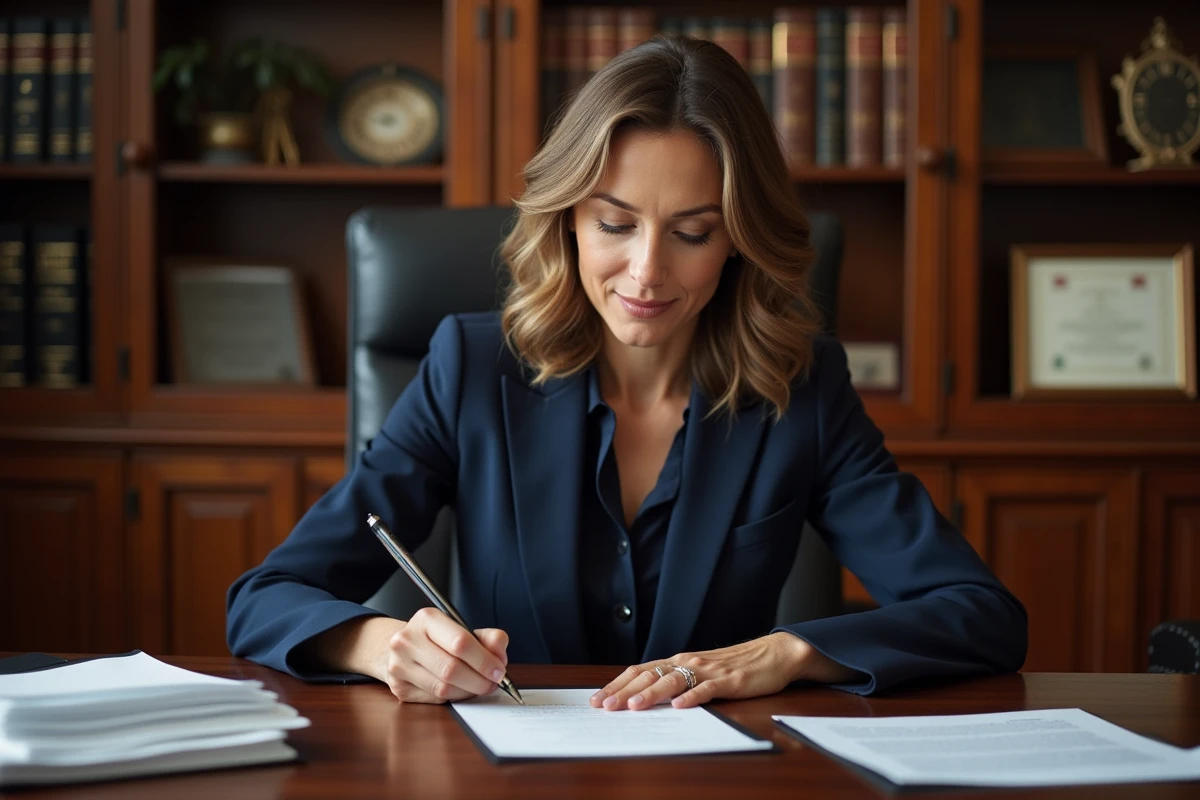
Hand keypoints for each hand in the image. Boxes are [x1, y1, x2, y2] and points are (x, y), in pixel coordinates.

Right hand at [381, 607, 509, 703]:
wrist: (404, 647)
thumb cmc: (438, 638)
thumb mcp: (462, 629)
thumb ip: (488, 638)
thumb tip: (499, 657)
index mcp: (426, 619)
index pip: (460, 642)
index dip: (484, 661)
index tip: (499, 671)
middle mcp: (407, 641)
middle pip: (451, 669)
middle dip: (479, 681)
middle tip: (493, 684)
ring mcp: (399, 665)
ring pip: (443, 688)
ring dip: (468, 691)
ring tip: (479, 686)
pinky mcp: (399, 688)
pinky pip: (435, 699)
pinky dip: (454, 697)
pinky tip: (460, 689)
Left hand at [589, 632, 855, 710]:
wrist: (772, 655)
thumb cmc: (733, 666)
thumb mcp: (699, 672)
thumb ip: (675, 681)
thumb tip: (643, 697)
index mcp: (679, 660)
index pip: (640, 670)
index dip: (617, 684)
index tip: (597, 698)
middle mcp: (688, 662)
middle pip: (650, 675)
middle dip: (625, 691)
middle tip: (605, 706)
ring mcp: (708, 670)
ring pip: (673, 681)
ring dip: (651, 694)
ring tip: (633, 707)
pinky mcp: (729, 680)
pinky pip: (707, 689)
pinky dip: (692, 697)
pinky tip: (680, 706)